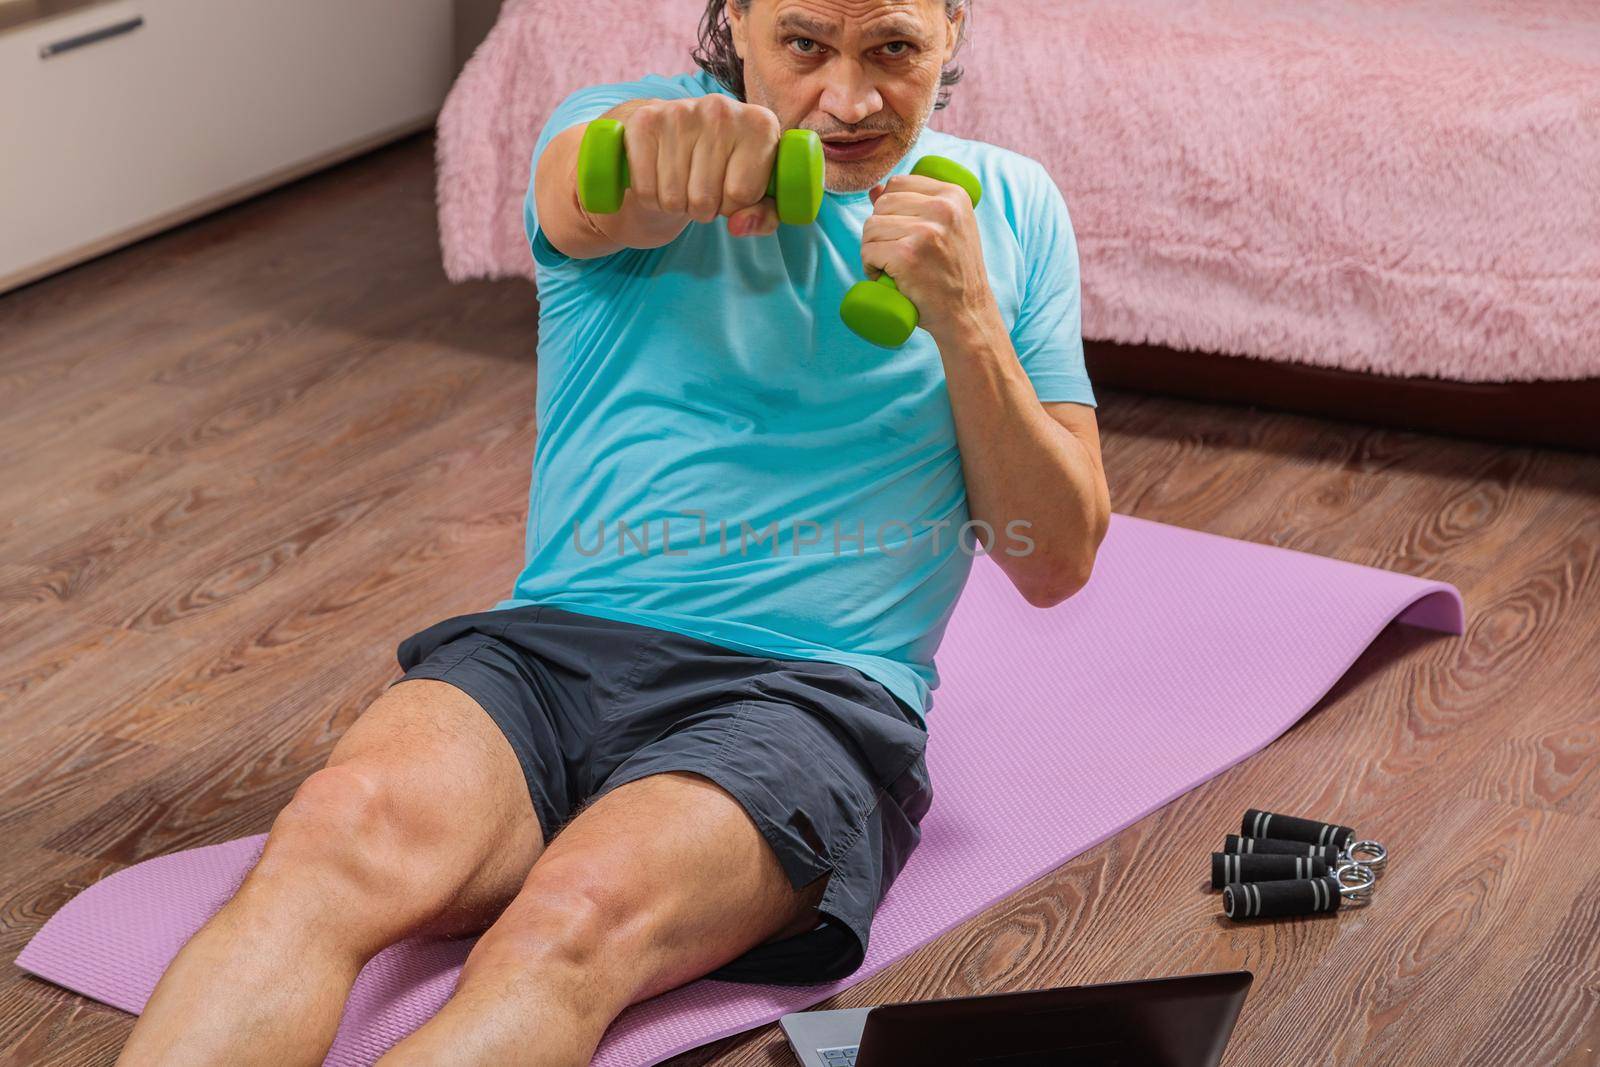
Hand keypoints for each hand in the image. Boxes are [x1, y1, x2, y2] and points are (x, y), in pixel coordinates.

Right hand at [619, 95, 784, 237]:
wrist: (672, 131)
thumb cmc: (722, 168)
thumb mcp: (756, 195)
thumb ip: (763, 218)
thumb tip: (738, 227)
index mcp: (760, 125)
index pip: (742, 195)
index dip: (733, 207)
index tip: (729, 189)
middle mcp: (721, 110)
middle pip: (706, 199)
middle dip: (703, 208)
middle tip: (701, 188)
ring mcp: (680, 112)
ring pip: (673, 198)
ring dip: (675, 204)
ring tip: (681, 182)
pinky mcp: (645, 121)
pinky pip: (645, 189)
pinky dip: (649, 196)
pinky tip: (659, 177)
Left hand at [863, 174, 994, 335]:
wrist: (968, 313)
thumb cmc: (953, 273)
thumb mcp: (947, 228)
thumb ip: (916, 204)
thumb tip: (875, 189)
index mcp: (953, 194)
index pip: (898, 183)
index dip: (890, 209)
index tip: (903, 233)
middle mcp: (942, 208)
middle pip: (881, 204)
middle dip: (879, 230)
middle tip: (894, 254)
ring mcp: (925, 231)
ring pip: (871, 227)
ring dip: (872, 249)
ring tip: (891, 266)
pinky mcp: (907, 255)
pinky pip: (868, 251)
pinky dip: (870, 268)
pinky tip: (886, 278)